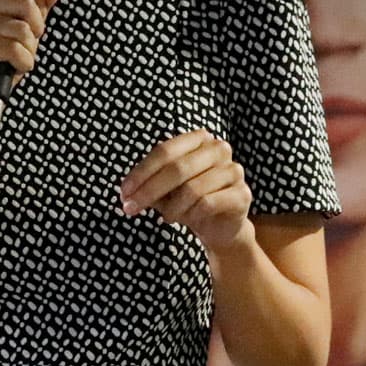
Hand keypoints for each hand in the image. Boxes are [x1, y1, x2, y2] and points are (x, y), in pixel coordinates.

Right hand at [0, 0, 58, 104]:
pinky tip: (14, 65)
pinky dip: (23, 62)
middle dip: (36, 26)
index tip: (33, 15)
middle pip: (24, 0)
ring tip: (18, 55)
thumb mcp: (25, 21)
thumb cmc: (2, 53)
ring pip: (21, 28)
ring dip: (29, 48)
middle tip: (27, 40)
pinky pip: (13, 48)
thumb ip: (39, 1)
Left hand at [120, 130, 253, 250]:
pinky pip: (207, 203)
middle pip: (177, 168)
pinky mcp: (242, 193)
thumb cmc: (188, 201)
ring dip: (172, 208)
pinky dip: (190, 215)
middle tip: (131, 209)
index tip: (123, 193)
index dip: (141, 173)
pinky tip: (187, 220)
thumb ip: (149, 185)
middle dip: (149, 191)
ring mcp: (233, 169)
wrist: (220, 226)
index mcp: (198, 139)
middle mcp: (218, 148)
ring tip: (166, 218)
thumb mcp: (164, 190)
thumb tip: (127, 193)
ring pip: (192, 189)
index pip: (164, 151)